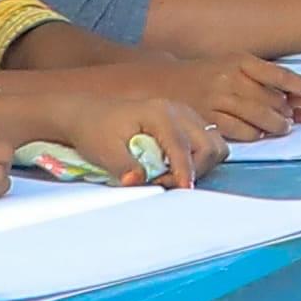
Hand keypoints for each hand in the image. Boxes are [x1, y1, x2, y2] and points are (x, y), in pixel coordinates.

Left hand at [32, 84, 234, 186]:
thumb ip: (124, 166)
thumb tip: (138, 181)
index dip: (184, 171)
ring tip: (171, 175)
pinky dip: (197, 159)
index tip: (182, 189)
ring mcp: (184, 115)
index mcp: (159, 113)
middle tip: (166, 183)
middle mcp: (178, 111)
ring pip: (213, 144)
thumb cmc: (94, 129)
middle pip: (209, 144)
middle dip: (196, 169)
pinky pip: (206, 142)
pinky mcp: (184, 123)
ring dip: (200, 165)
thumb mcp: (104, 150)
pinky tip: (173, 167)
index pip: (182, 146)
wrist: (87, 115)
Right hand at [172, 50, 300, 139]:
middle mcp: (230, 79)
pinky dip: (255, 134)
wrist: (166, 82)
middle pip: (272, 99)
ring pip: (259, 117)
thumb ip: (265, 77)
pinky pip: (241, 131)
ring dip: (276, 125)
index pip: (279, 74)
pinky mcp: (208, 119)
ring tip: (282, 127)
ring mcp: (218, 99)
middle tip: (292, 116)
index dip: (299, 86)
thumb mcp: (235, 64)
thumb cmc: (208, 74)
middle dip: (288, 111)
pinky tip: (259, 132)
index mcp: (240, 61)